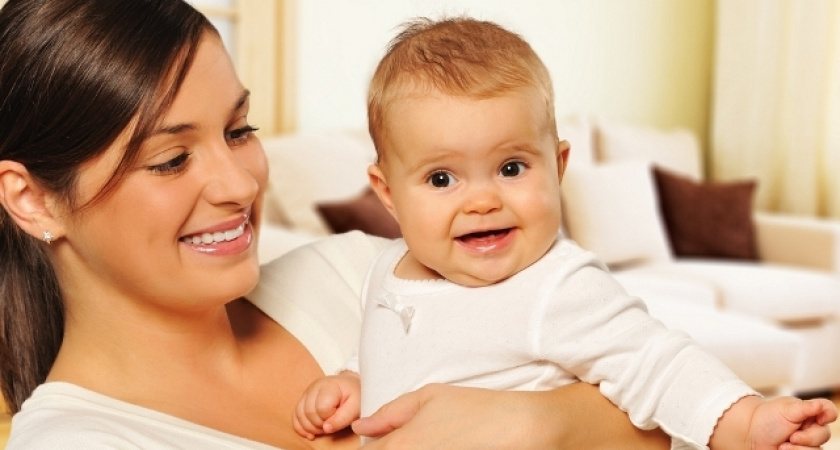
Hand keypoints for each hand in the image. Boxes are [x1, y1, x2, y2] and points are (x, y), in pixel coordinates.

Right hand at [292, 371, 360, 439]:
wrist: (351, 387)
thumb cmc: (355, 396)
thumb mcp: (356, 406)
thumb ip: (343, 418)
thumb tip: (326, 428)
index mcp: (329, 386)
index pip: (321, 408)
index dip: (330, 419)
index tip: (339, 418)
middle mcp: (315, 387)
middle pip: (308, 413)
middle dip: (320, 425)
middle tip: (332, 426)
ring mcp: (307, 392)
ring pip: (299, 415)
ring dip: (310, 428)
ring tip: (323, 429)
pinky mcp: (303, 399)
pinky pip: (295, 416)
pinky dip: (301, 427)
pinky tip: (310, 434)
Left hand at [353, 382, 670, 448]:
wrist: (526, 430)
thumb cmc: (479, 410)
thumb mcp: (430, 397)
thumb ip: (389, 412)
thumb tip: (361, 426)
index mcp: (401, 446)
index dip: (372, 448)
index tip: (385, 442)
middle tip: (421, 440)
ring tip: (441, 442)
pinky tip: (449, 448)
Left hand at [758, 397, 836, 449]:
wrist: (750, 435)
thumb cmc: (767, 419)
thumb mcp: (785, 410)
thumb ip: (805, 407)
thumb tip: (821, 405)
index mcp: (810, 413)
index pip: (829, 411)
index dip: (828, 415)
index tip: (819, 420)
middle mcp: (812, 428)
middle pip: (824, 435)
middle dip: (806, 438)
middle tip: (791, 436)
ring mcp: (808, 443)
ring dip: (799, 449)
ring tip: (783, 446)